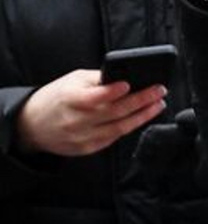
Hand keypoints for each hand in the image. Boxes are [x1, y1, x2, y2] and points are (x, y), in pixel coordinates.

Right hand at [15, 70, 166, 156]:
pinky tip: (142, 117)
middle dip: (141, 100)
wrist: (32, 125)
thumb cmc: (56, 98)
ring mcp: (82, 136)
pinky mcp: (87, 148)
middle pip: (115, 112)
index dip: (112, 91)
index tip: (129, 84)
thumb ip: (98, 79)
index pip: (93, 97)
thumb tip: (125, 76)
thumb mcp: (72, 80)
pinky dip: (130, 126)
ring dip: (143, 115)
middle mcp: (76, 120)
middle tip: (159, 91)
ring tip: (157, 104)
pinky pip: (114, 137)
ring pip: (119, 127)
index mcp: (69, 99)